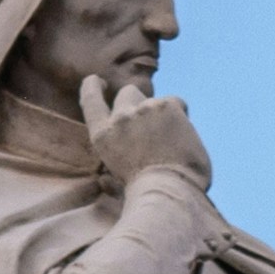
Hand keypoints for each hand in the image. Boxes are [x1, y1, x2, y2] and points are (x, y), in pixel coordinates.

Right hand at [80, 77, 211, 192]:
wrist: (167, 191)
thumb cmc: (147, 192)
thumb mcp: (117, 177)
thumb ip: (118, 157)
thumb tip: (105, 179)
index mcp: (103, 137)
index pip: (91, 101)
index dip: (92, 87)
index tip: (97, 81)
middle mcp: (119, 119)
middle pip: (128, 93)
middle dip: (140, 101)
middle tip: (154, 122)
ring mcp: (142, 110)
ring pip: (156, 100)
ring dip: (164, 114)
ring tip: (173, 141)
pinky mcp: (166, 106)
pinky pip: (177, 103)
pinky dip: (182, 117)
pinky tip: (184, 137)